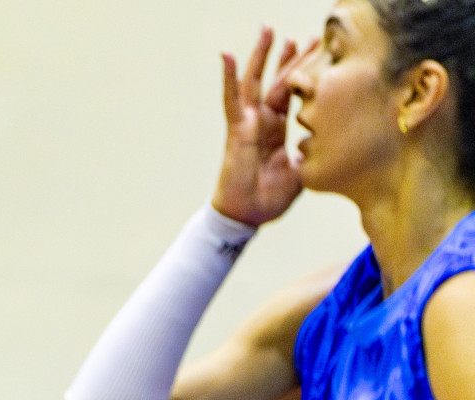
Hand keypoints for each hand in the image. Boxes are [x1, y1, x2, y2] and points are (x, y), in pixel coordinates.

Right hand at [212, 27, 317, 225]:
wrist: (247, 214)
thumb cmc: (269, 198)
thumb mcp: (301, 171)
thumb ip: (311, 153)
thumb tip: (326, 142)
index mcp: (278, 131)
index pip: (292, 95)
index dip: (304, 74)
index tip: (319, 53)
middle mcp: (264, 122)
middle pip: (277, 82)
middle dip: (291, 58)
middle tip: (305, 35)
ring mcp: (250, 123)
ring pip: (256, 82)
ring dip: (261, 55)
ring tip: (267, 29)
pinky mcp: (237, 128)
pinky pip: (233, 99)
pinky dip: (229, 77)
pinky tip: (228, 55)